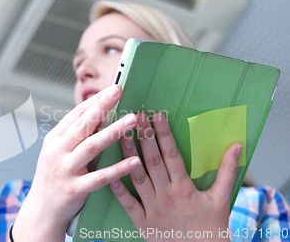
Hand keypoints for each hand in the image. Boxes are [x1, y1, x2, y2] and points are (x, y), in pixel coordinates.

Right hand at [13, 85, 140, 241]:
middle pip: (83, 125)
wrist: (41, 211)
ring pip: (91, 146)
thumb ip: (75, 136)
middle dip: (102, 106)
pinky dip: (118, 169)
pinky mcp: (74, 189)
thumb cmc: (53, 178)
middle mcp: (57, 152)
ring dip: (113, 131)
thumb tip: (99, 114)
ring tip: (132, 119)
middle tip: (120, 91)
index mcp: (54, 140)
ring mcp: (65, 170)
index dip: (95, 100)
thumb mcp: (57, 153)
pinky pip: (100, 177)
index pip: (76, 114)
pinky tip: (134, 161)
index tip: (113, 88)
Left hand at [110, 112, 241, 241]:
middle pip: (153, 161)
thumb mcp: (223, 199)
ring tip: (120, 136)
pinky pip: (128, 204)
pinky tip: (109, 173)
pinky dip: (118, 189)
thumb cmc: (211, 229)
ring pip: (137, 177)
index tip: (157, 115)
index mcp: (185, 188)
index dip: (163, 134)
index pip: (172, 154)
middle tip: (135, 117)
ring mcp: (153, 209)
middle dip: (144, 137)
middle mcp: (167, 195)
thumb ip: (227, 171)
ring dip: (128, 156)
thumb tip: (235, 146)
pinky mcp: (143, 223)